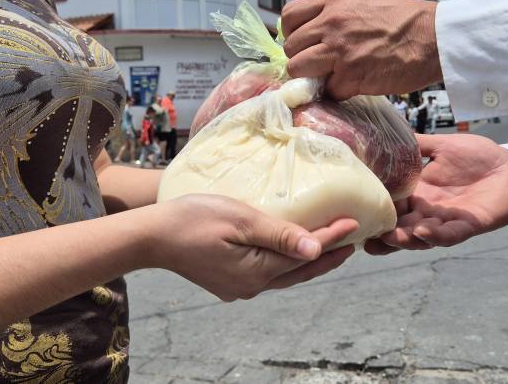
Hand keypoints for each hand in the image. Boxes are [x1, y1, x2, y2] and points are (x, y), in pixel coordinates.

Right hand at [147, 194, 358, 300]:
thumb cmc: (194, 218)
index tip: (355, 223)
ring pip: (285, 275)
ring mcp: (239, 287)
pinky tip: (291, 252)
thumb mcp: (241, 220)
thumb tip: (314, 249)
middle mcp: (251, 286)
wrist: (152, 236)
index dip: (332, 238)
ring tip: (331, 247)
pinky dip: (286, 262)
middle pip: (300, 271)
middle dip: (328, 256)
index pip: (305, 253)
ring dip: (308, 261)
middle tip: (354, 241)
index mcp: (257, 271)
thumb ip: (279, 235)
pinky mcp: (229, 282)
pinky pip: (268, 274)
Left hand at [281, 0, 438, 99]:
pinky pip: (328, 90)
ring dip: (311, 78)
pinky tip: (353, 85)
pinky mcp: (351, 76)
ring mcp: (339, 51)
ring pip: (298, 69)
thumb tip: (316, 28)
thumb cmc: (405, 19)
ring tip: (330, 77)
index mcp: (334, 2)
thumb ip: (338, 12)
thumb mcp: (365, 1)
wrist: (434, 36)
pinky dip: (338, 92)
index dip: (291, 33)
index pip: (289, 16)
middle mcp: (331, 24)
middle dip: (301, 58)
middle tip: (318, 65)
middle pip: (290, 47)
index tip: (302, 42)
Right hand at [365, 134, 507, 254]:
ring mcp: (448, 221)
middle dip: (384, 236)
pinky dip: (436, 236)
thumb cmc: (479, 157)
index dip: (374, 211)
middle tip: (363, 239)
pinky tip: (422, 231)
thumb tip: (385, 131)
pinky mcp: (469, 225)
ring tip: (388, 237)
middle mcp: (429, 212)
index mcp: (420, 194)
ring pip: (422, 237)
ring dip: (405, 240)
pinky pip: (450, 235)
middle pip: (402, 228)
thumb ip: (416, 144)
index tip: (352, 213)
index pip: (392, 206)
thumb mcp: (441, 146)